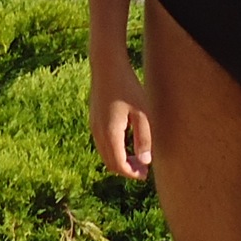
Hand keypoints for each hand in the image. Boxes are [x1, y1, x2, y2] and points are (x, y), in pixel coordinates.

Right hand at [90, 56, 154, 179]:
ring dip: (120, 161)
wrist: (106, 66)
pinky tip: (128, 143)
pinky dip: (114, 151)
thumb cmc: (128, 87)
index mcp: (111, 133)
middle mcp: (98, 133)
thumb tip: (145, 162)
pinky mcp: (94, 121)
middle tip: (144, 169)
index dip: (132, 174)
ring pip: (105, 155)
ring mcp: (94, 127)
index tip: (146, 174)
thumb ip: (144, 138)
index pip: (119, 165)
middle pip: (110, 164)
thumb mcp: (142, 113)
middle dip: (127, 170)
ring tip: (138, 158)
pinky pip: (102, 144)